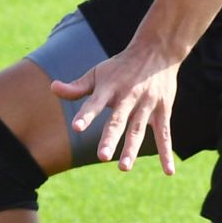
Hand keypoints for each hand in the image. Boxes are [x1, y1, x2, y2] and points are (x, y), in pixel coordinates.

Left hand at [50, 37, 182, 173]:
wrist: (157, 50)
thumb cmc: (121, 66)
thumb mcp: (98, 73)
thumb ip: (77, 87)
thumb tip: (53, 88)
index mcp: (110, 87)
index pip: (95, 102)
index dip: (86, 115)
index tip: (77, 128)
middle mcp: (128, 96)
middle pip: (118, 119)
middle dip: (110, 138)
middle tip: (102, 157)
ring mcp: (147, 104)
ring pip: (139, 129)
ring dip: (132, 149)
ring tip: (123, 168)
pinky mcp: (163, 110)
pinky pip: (165, 135)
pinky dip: (166, 154)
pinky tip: (168, 172)